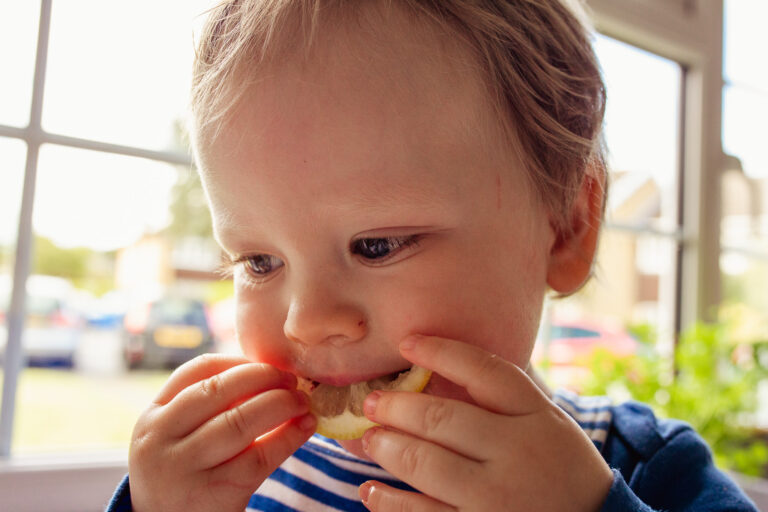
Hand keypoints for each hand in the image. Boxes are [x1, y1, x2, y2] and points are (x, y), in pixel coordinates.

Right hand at [128, 354, 315, 511]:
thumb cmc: (184, 473)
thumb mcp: (177, 437)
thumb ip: (208, 406)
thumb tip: (269, 371)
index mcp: (153, 417)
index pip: (196, 371)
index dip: (238, 361)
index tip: (266, 364)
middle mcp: (161, 440)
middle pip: (219, 391)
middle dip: (263, 378)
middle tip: (292, 379)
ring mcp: (184, 469)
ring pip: (240, 422)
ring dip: (280, 404)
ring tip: (302, 401)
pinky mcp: (215, 495)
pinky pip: (259, 458)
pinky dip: (289, 437)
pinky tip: (305, 427)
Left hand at [358, 335, 612, 511]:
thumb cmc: (560, 468)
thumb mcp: (549, 423)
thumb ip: (507, 398)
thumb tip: (442, 365)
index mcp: (537, 416)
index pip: (484, 371)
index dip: (440, 352)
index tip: (407, 343)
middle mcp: (518, 454)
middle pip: (443, 419)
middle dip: (396, 407)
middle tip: (371, 402)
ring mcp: (498, 499)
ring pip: (426, 466)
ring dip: (387, 449)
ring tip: (368, 440)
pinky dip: (389, 503)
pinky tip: (371, 491)